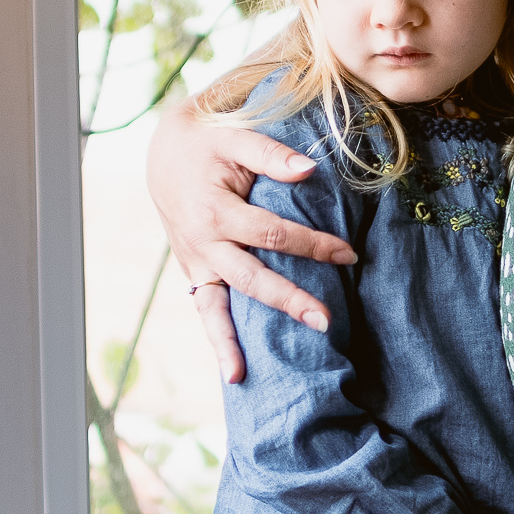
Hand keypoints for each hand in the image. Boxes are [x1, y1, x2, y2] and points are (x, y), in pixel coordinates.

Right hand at [147, 97, 355, 383]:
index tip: (349, 254)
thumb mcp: (235, 138)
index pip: (272, 233)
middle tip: (325, 320)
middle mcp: (202, 243)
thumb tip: (310, 168)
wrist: (163, 152)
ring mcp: (195, 263)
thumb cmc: (208, 143)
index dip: (312, 244)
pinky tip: (233, 372)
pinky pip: (205, 310)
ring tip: (242, 376)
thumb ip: (271, 155)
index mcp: (215, 210)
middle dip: (287, 300)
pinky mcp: (194, 273)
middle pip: (250, 278)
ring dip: (231, 341)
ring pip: (214, 308)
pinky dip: (216, 339)